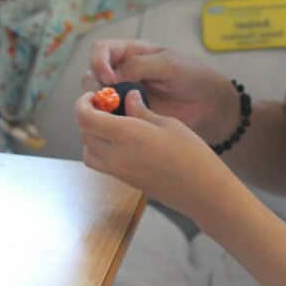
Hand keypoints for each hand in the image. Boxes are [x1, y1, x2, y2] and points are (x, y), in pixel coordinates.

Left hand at [75, 89, 230, 219]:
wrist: (203, 191)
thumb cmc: (191, 154)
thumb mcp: (168, 123)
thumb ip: (141, 110)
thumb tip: (128, 97)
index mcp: (126, 135)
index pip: (85, 117)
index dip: (83, 103)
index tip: (94, 95)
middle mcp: (116, 155)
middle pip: (84, 133)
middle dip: (88, 116)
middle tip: (105, 105)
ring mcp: (119, 172)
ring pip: (88, 151)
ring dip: (91, 135)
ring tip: (111, 123)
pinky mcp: (125, 181)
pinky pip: (100, 163)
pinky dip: (100, 150)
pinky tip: (121, 141)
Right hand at [84, 40, 239, 143]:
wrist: (210, 105)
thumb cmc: (193, 77)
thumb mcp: (169, 64)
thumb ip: (139, 66)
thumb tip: (111, 78)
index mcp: (131, 53)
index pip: (101, 50)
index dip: (99, 62)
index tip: (109, 78)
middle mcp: (123, 72)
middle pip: (92, 74)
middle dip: (96, 85)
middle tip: (111, 99)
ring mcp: (125, 95)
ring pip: (97, 98)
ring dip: (100, 105)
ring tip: (115, 113)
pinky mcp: (130, 116)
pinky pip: (109, 118)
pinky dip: (108, 121)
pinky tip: (120, 125)